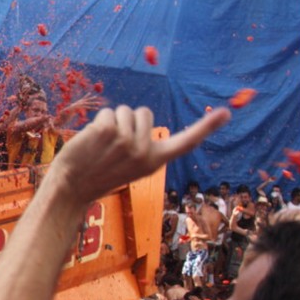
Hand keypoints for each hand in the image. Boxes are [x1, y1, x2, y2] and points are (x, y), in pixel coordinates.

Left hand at [49, 105, 229, 206]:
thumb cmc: (98, 175)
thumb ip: (142, 147)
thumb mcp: (130, 166)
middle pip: (145, 113)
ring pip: (124, 110)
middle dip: (129, 121)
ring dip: (112, 121)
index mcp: (155, 161)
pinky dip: (97, 121)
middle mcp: (145, 151)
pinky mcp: (108, 131)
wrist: (71, 189)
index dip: (207, 127)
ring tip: (100, 146)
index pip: (186, 142)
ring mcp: (127, 141)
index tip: (227, 113)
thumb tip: (144, 120)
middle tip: (113, 146)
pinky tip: (90, 142)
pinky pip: (108, 112)